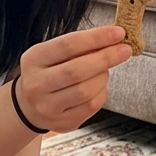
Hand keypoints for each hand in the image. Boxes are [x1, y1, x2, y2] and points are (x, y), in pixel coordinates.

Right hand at [14, 25, 130, 132]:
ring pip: (86, 90)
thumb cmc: (48, 72)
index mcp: (34, 59)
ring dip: (103, 76)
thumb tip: (113, 39)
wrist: (30, 105)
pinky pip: (91, 106)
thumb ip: (79, 46)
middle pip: (77, 70)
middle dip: (106, 58)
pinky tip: (98, 86)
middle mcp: (36, 85)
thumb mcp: (54, 53)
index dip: (96, 38)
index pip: (68, 45)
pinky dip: (101, 92)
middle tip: (125, 50)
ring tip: (105, 69)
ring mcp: (48, 107)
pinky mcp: (63, 123)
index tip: (118, 32)